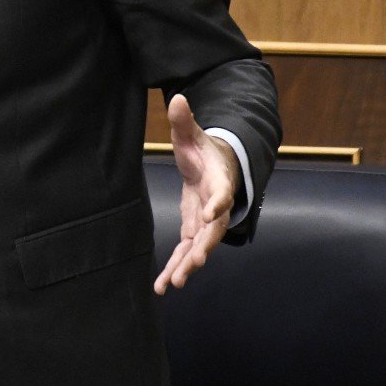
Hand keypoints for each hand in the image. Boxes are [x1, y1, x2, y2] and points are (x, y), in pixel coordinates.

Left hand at [154, 94, 241, 294]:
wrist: (216, 166)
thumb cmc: (204, 150)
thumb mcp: (192, 134)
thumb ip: (184, 121)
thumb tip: (177, 99)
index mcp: (219, 181)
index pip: (221, 193)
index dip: (218, 203)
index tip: (211, 214)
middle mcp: (216, 206)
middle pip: (213, 230)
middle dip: (204, 247)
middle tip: (194, 263)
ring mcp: (205, 221)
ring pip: (199, 248)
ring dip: (188, 266)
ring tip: (173, 284)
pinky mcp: (194, 230)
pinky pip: (187, 252)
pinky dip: (176, 268)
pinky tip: (163, 286)